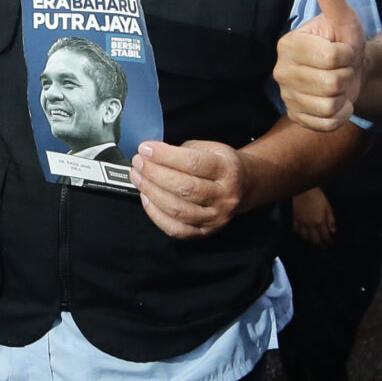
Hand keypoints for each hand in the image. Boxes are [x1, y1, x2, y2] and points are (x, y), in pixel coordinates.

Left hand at [131, 138, 255, 239]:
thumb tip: (151, 154)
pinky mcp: (205, 232)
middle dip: (154, 174)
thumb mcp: (210, 148)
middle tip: (138, 162)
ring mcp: (216, 217)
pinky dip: (156, 214)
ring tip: (137, 177)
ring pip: (178, 209)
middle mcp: (224, 196)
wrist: (244, 186)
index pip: (193, 163)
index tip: (145, 149)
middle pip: (184, 188)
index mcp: (227, 170)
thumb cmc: (220, 164)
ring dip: (151, 192)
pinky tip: (146, 198)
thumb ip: (183, 151)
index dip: (165, 156)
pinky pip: (176, 229)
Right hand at [274, 0, 367, 132]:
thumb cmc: (344, 39)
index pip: (331, 57)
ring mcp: (287, 96)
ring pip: (328, 105)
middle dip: (347, 76)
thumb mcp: (343, 16)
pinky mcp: (297, 117)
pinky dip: (339, 115)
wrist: (351, 69)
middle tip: (342, 68)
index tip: (342, 48)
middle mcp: (281, 71)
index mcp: (288, 44)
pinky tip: (336, 102)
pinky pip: (325, 124)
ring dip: (344, 96)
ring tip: (339, 85)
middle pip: (331, 83)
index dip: (347, 54)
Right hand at [292, 186, 335, 246]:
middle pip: (315, 240)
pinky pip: (296, 231)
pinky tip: (303, 236)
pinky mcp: (294, 219)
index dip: (329, 242)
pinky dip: (300, 235)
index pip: (325, 237)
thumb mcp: (328, 207)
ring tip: (314, 243)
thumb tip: (333, 231)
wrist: (303, 190)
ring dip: (310, 242)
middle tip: (324, 247)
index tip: (331, 245)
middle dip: (320, 245)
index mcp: (319, 222)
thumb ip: (331, 220)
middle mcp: (310, 225)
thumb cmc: (318, 197)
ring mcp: (301, 223)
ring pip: (305, 238)